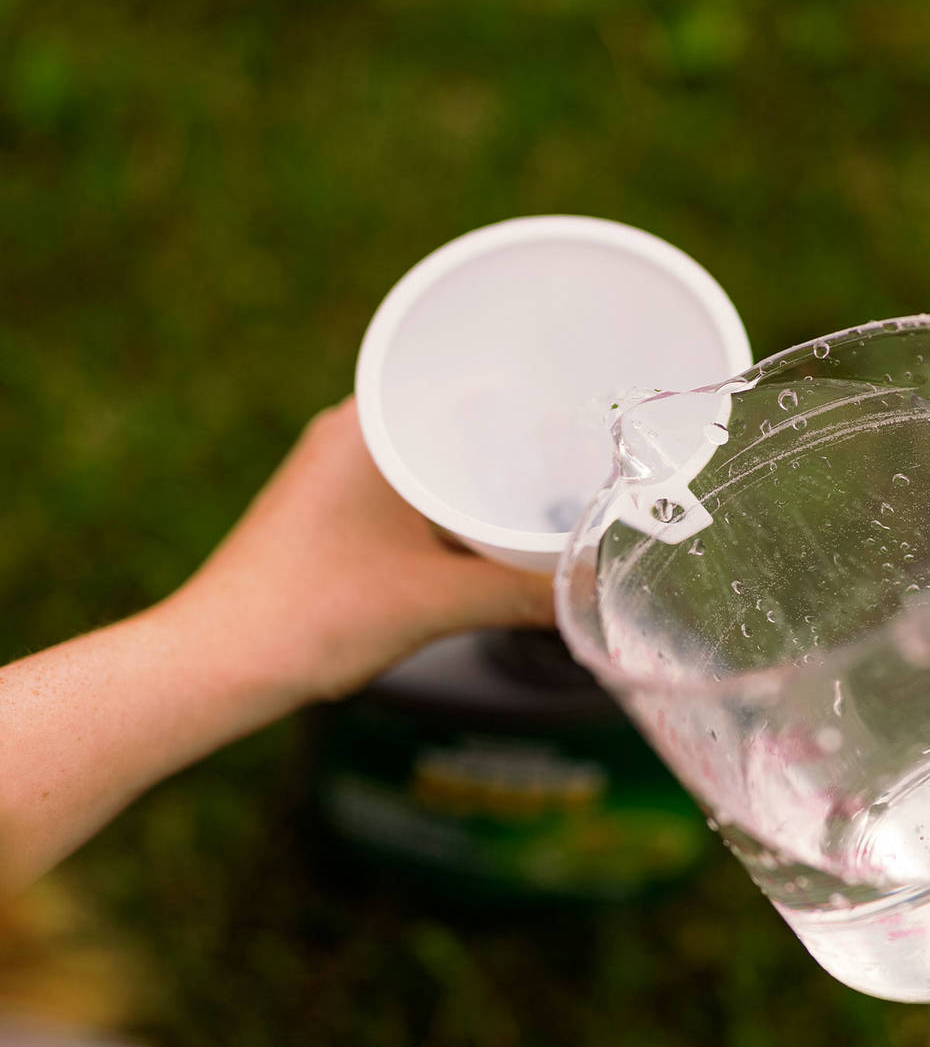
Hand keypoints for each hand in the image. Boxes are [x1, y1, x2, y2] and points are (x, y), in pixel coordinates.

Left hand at [165, 397, 554, 704]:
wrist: (221, 663)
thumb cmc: (312, 615)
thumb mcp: (436, 603)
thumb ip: (523, 594)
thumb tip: (591, 590)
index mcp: (367, 428)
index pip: (462, 383)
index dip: (524, 398)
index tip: (573, 417)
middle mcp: (348, 435)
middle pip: (453, 426)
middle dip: (511, 451)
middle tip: (572, 469)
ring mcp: (335, 473)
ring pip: (429, 465)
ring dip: (475, 488)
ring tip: (540, 506)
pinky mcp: (330, 510)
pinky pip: (407, 494)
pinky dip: (445, 513)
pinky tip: (480, 541)